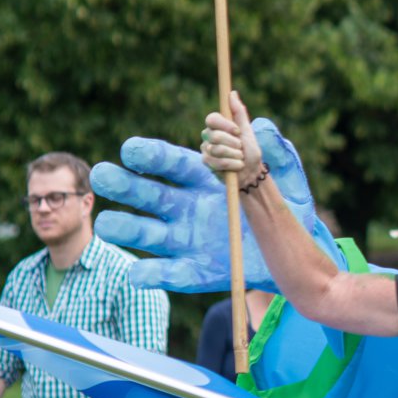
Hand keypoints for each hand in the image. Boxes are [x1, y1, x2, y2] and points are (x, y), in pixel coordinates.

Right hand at [92, 113, 342, 293]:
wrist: (294, 254)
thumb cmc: (286, 210)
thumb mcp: (288, 179)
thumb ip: (276, 150)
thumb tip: (259, 122)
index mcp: (204, 179)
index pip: (172, 162)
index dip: (151, 154)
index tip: (132, 148)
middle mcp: (186, 208)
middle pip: (149, 193)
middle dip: (124, 184)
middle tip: (102, 174)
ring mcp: (185, 240)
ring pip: (146, 233)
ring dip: (125, 228)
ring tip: (105, 225)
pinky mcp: (193, 271)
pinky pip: (168, 274)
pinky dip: (151, 275)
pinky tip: (138, 275)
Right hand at [200, 91, 263, 177]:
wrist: (251, 172)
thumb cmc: (250, 151)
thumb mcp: (248, 131)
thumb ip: (239, 112)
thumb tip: (232, 93)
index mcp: (219, 126)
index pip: (211, 119)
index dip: (224, 125)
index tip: (238, 131)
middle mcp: (209, 136)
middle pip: (214, 135)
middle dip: (233, 143)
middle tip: (241, 148)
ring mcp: (206, 149)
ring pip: (216, 149)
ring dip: (235, 155)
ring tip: (239, 158)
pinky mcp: (206, 162)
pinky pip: (217, 161)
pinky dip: (232, 164)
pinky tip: (235, 166)